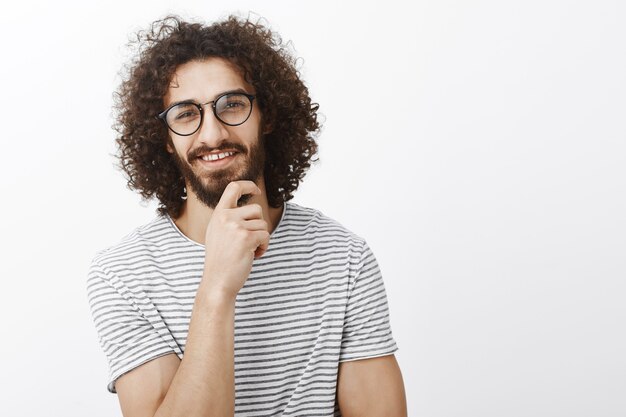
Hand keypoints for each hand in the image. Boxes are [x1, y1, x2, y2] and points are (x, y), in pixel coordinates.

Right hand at [200, 181, 269, 298]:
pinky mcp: (246, 237)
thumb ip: (229, 219)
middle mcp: (225, 217)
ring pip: (263, 224)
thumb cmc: (221, 260)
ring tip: (250, 250)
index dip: (248, 185)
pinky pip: (266, 235)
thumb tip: (252, 207)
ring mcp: (235, 226)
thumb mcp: (218, 233)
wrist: (217, 282)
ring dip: (262, 238)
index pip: (233, 188)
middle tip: (250, 241)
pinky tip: (254, 256)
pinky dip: (264, 247)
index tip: (256, 190)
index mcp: (218, 214)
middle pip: (256, 209)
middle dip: (259, 225)